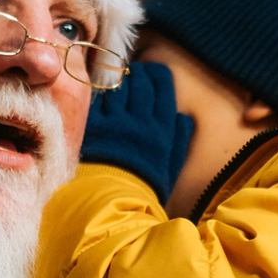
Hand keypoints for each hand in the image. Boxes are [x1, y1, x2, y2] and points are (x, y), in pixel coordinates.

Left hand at [80, 60, 195, 204]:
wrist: (114, 205)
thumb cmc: (145, 188)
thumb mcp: (171, 167)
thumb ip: (179, 139)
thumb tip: (185, 117)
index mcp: (163, 128)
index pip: (162, 85)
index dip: (156, 74)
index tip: (152, 73)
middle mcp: (141, 120)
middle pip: (140, 82)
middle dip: (137, 74)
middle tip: (133, 73)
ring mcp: (115, 122)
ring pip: (117, 88)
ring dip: (117, 82)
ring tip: (116, 84)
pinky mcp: (93, 127)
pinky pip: (97, 101)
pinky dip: (100, 97)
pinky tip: (100, 100)